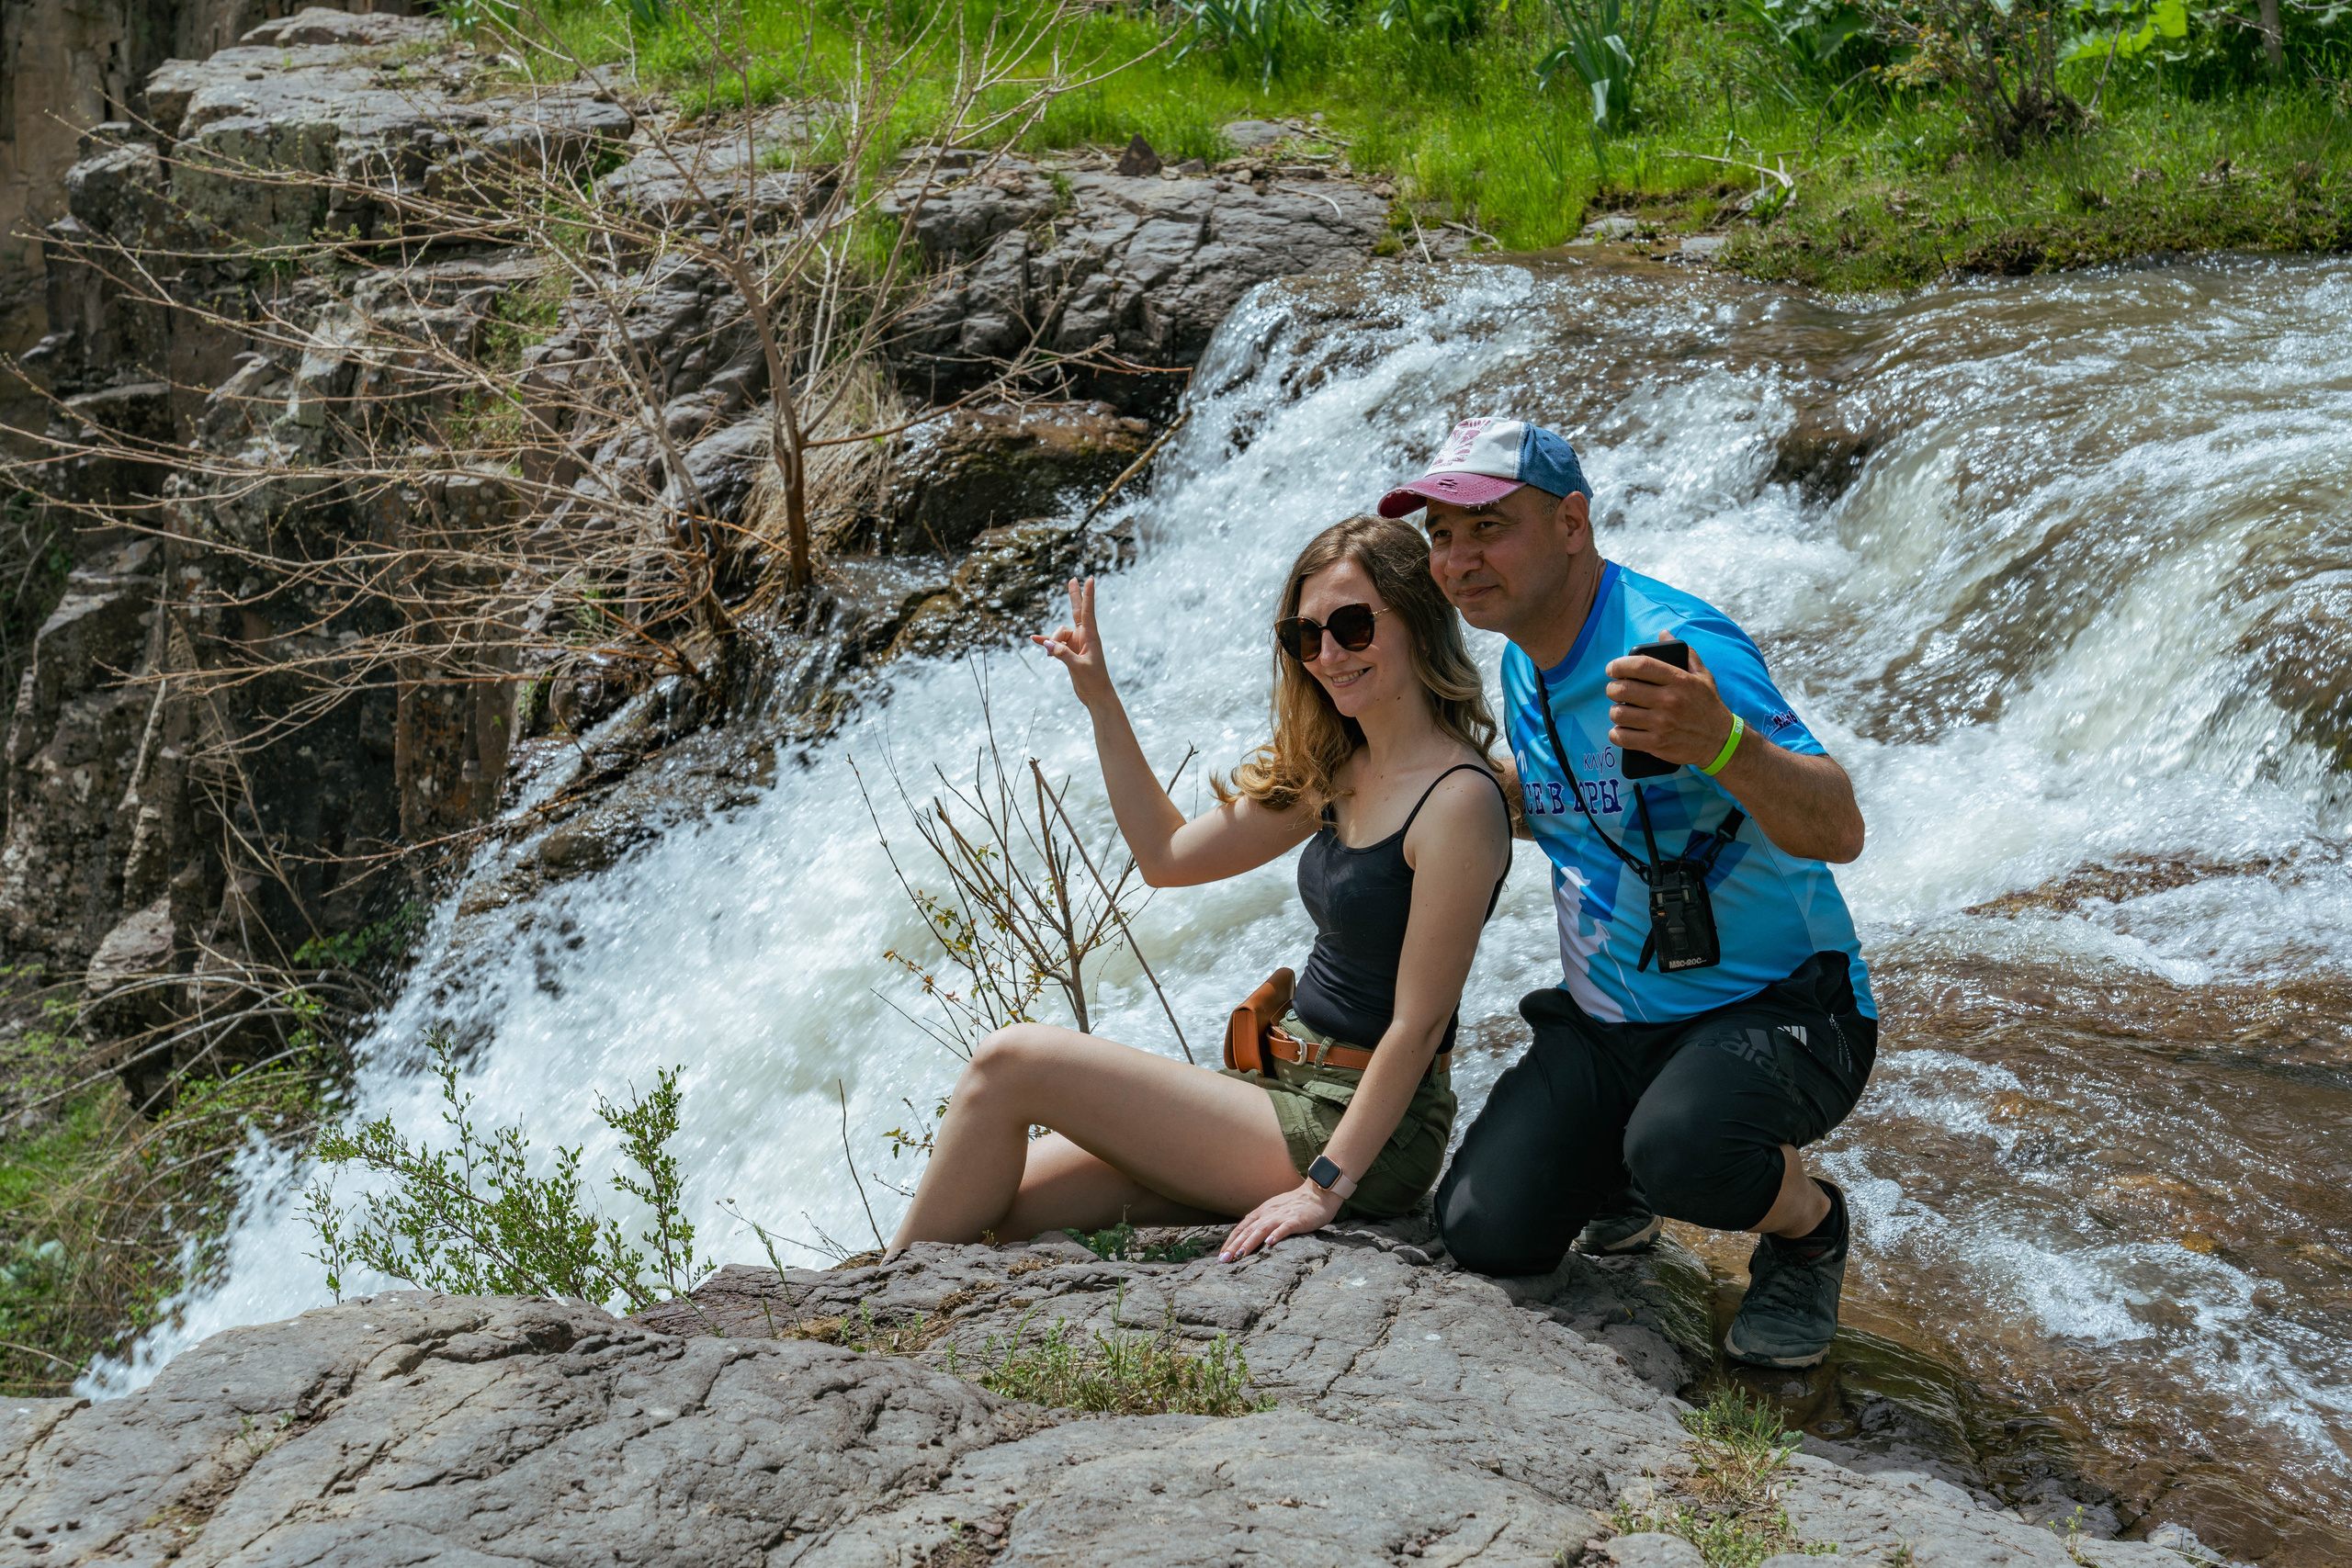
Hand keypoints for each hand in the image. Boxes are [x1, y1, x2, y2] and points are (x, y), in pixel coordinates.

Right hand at [1031, 577, 1114, 710]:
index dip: (1088, 595)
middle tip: (1073, 579)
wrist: (1096, 696)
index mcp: (1091, 637)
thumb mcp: (1078, 667)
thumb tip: (1047, 644)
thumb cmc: (1093, 681)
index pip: (1088, 612)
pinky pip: (1054, 644)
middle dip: (1074, 596)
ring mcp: (1076, 644)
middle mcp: (1084, 637)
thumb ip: (1063, 654)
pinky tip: (1034, 639)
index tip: (1090, 579)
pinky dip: (1045, 642)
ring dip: (1052, 642)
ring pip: (1058, 634)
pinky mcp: (1069, 652)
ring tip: (1051, 656)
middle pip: (1077, 612)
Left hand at [1219, 1179, 1343, 1261]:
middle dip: (1234, 1246)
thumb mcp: (1274, 1210)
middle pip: (1248, 1230)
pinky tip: (1269, 1243)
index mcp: (1262, 1212)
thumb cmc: (1296, 1205)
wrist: (1318, 1194)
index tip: (1222, 1255)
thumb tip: (1247, 1235)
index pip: (1242, 1227)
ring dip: (1249, 1242)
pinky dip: (1276, 1235)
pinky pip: (1285, 1228)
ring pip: (1261, 1230)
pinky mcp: (1296, 1220)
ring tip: (1240, 1255)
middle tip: (1223, 1260)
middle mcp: (1269, 1213)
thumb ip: (1262, 1221)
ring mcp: (1282, 1216)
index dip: (1230, 1241)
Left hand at [1604, 644, 1735, 768]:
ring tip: (1620, 710)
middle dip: (1612, 688)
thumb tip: (1664, 633)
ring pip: (1619, 713)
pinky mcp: (1657, 744)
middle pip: (1623, 689)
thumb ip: (1685, 653)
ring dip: (1615, 711)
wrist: (1720, 742)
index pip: (1641, 665)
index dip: (1620, 665)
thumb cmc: (1709, 706)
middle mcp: (1669, 701)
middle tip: (1614, 690)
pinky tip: (1622, 729)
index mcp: (1679, 680)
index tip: (1612, 668)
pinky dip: (1617, 733)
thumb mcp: (1703, 676)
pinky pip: (1622, 737)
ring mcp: (1662, 724)